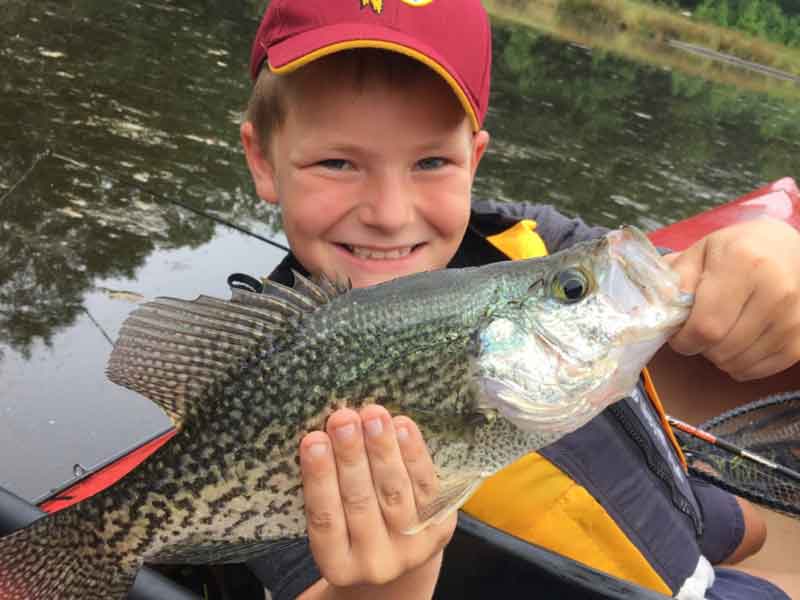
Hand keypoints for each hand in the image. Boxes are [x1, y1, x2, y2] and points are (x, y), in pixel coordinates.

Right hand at [299, 405, 455, 591]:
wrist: (401, 556)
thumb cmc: (355, 525)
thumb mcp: (335, 520)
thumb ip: (327, 485)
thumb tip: (326, 431)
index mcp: (336, 564)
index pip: (324, 518)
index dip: (319, 478)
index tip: (313, 440)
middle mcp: (374, 563)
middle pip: (360, 501)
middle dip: (351, 455)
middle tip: (343, 418)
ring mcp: (410, 548)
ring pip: (394, 492)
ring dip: (382, 449)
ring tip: (372, 415)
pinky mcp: (439, 530)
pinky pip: (427, 487)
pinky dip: (414, 454)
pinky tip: (403, 426)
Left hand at [664, 218, 799, 380]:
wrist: (787, 248)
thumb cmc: (736, 249)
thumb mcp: (700, 252)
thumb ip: (676, 281)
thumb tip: (660, 313)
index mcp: (743, 265)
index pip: (706, 326)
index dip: (684, 339)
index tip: (678, 333)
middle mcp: (775, 291)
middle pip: (722, 349)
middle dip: (699, 347)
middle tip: (697, 331)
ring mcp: (793, 317)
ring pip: (739, 363)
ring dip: (718, 357)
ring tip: (719, 333)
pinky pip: (759, 370)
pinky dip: (740, 365)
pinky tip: (737, 343)